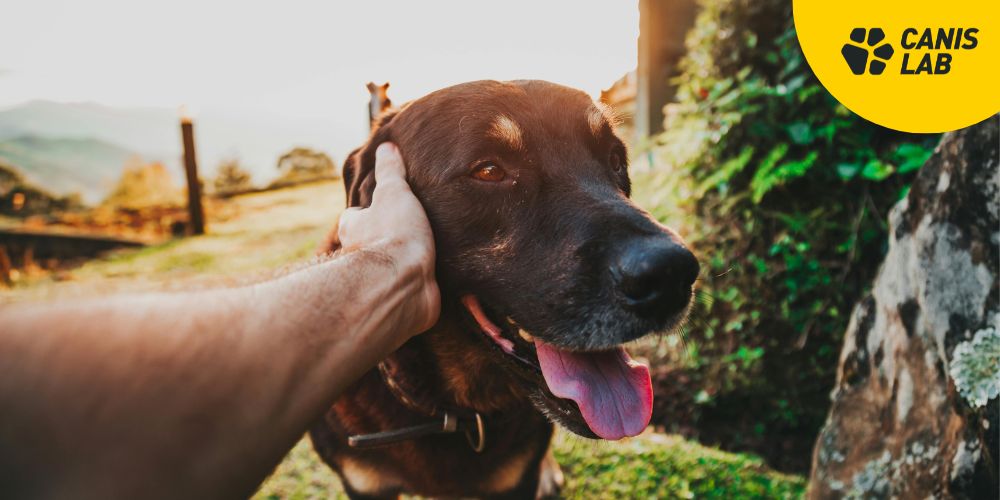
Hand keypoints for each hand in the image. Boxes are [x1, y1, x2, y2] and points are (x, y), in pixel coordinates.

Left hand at [337, 142, 439, 334]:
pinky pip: (410, 291)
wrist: (404, 284)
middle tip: (408, 230)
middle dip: (384, 239)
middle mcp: (360, 258)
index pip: (355, 216)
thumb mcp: (394, 192)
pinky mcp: (401, 302)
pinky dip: (420, 286)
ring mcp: (381, 281)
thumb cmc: (394, 235)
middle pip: (369, 244)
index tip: (384, 206)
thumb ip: (390, 171)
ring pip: (389, 269)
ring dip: (403, 264)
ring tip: (429, 253)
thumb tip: (386, 147)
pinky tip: (437, 279)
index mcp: (353, 229)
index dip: (367, 210)